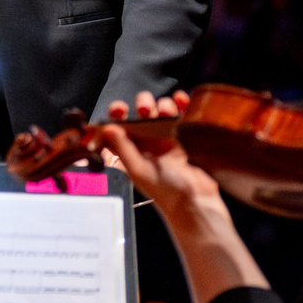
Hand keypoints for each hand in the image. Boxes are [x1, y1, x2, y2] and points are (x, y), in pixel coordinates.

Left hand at [93, 92, 219, 219]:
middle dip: (143, 105)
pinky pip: (182, 112)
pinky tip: (180, 101)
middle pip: (141, 112)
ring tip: (167, 113)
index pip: (119, 124)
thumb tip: (107, 127)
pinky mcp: (185, 136)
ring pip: (161, 109)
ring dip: (163, 105)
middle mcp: (148, 141)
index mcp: (131, 149)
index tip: (119, 109)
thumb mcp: (139, 170)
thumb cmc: (165, 191)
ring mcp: (167, 137)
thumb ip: (123, 148)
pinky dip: (181, 102)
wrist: (196, 201)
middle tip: (146, 110)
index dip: (117, 114)